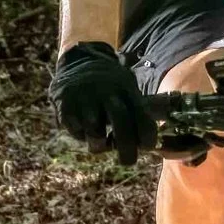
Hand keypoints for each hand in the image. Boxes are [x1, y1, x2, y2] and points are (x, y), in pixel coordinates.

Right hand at [50, 40, 151, 159]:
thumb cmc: (109, 85)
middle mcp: (106, 92)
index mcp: (126, 88)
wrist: (77, 62)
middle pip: (121, 124)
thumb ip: (139, 108)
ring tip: (100, 139)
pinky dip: (81, 135)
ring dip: (99, 144)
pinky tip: (83, 125)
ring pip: (95, 134)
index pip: (142, 114)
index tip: (147, 147)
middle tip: (128, 161)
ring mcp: (85, 98)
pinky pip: (76, 132)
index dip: (147, 135)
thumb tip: (157, 139)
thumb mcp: (127, 86)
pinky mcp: (65, 106)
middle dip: (127, 149)